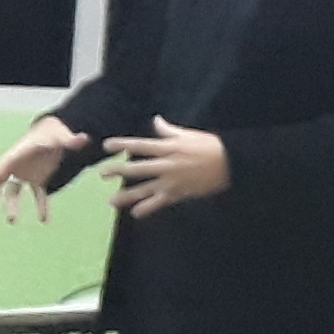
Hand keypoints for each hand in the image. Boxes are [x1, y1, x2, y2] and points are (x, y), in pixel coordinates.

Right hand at [0, 115, 81, 219]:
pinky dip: (41, 207)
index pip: (8, 160)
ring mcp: (26, 175)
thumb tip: (83, 140)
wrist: (54, 134)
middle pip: (5, 181)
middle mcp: (19, 165)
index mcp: (21, 151)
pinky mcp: (37, 181)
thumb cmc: (53, 132)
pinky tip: (44, 220)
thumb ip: (70, 140)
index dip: (1, 168)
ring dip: (12, 206)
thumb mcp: (61, 134)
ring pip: (14, 192)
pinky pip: (38, 195)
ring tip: (11, 221)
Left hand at [104, 118, 230, 218]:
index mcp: (169, 148)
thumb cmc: (210, 146)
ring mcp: (172, 181)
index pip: (140, 145)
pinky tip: (135, 214)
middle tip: (102, 174)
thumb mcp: (188, 134)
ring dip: (127, 196)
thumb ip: (168, 130)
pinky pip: (160, 202)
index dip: (122, 145)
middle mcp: (167, 164)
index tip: (106, 145)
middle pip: (138, 169)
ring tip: (111, 201)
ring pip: (145, 189)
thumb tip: (156, 120)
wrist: (231, 163)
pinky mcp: (179, 193)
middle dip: (118, 171)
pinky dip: (147, 208)